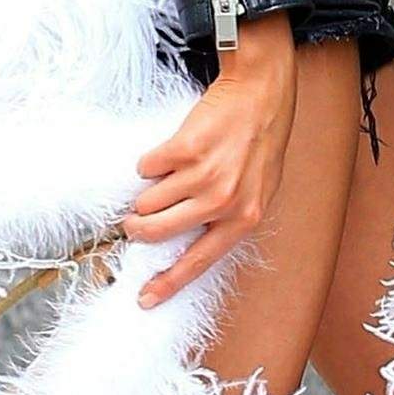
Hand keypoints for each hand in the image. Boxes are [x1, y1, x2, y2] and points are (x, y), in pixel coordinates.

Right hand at [121, 12, 296, 307]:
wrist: (260, 96)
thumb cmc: (258, 145)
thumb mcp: (256, 192)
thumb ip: (227, 219)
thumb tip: (182, 243)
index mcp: (243, 219)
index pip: (198, 261)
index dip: (168, 282)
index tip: (145, 298)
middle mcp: (223, 202)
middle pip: (158, 231)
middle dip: (138, 227)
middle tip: (134, 221)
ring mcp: (204, 176)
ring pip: (147, 200)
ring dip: (148, 190)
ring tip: (170, 173)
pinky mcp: (184, 150)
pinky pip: (146, 167)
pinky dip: (152, 161)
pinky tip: (175, 151)